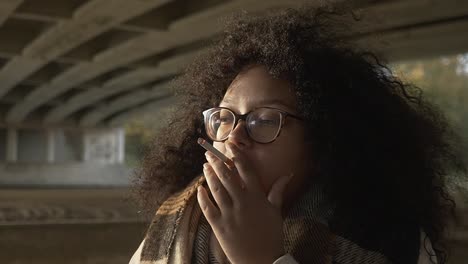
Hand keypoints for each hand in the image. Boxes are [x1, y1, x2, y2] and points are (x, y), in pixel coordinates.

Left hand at [197, 141, 293, 263]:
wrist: (262, 260)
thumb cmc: (271, 235)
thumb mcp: (276, 211)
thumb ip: (278, 191)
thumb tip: (288, 174)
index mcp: (257, 197)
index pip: (246, 170)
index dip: (236, 155)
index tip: (229, 145)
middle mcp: (242, 203)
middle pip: (227, 176)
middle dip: (217, 162)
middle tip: (209, 153)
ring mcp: (229, 214)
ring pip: (216, 189)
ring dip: (209, 175)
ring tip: (205, 166)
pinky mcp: (219, 226)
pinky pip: (208, 208)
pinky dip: (202, 197)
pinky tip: (199, 188)